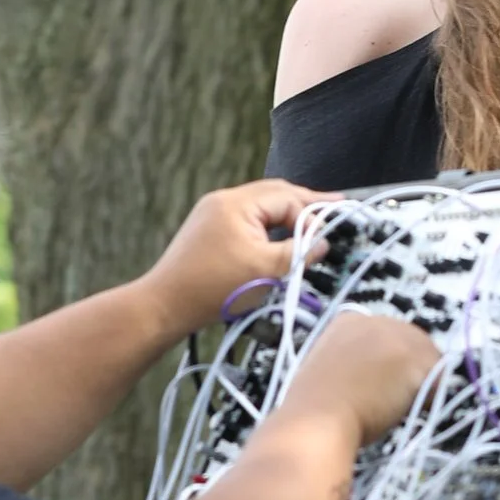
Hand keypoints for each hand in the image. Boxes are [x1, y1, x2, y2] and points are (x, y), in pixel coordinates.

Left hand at [141, 180, 316, 340]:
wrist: (165, 305)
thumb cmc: (211, 289)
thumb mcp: (264, 271)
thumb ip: (298, 253)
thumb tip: (321, 243)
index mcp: (236, 204)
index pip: (286, 198)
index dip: (310, 216)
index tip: (326, 236)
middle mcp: (223, 201)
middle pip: (274, 193)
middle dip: (304, 203)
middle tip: (334, 206)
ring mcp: (213, 213)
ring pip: (261, 205)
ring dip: (286, 213)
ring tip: (311, 220)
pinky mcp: (209, 229)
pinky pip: (247, 217)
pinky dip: (268, 224)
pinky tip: (280, 234)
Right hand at [286, 310, 436, 444]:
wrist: (318, 419)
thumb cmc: (315, 407)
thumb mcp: (330, 372)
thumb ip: (354, 364)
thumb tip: (374, 378)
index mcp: (348, 321)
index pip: (386, 337)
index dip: (390, 364)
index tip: (381, 385)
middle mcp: (376, 319)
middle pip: (412, 344)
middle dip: (409, 372)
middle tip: (392, 402)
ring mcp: (399, 334)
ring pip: (429, 362)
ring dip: (420, 386)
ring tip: (393, 408)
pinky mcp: (417, 356)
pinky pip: (439, 380)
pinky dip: (429, 399)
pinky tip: (405, 410)